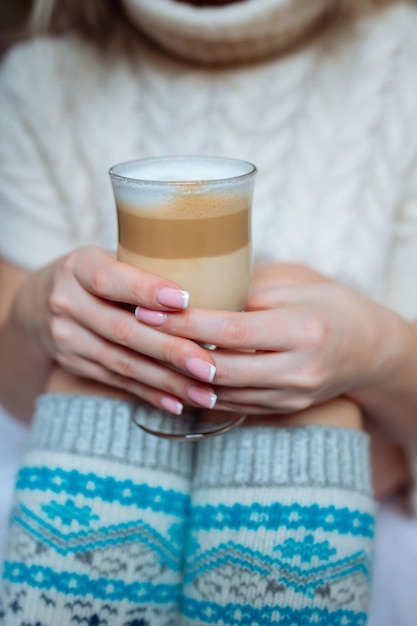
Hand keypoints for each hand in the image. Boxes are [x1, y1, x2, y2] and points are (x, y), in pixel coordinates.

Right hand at [14, 246, 217, 412]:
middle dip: (170, 350)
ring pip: (123, 363)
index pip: (110, 279)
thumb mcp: (110, 256)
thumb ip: (146, 266)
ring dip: (168, 381)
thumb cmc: (97, 274)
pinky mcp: (75, 365)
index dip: (146, 290)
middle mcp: (66, 303)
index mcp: (77, 267)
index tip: (185, 300)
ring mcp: (67, 338)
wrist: (41, 302)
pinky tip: (179, 403)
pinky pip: (118, 382)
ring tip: (206, 392)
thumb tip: (217, 279)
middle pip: (122, 330)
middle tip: (210, 365)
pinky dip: (151, 393)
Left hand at [136, 275, 387, 414]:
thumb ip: (249, 295)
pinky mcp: (283, 410)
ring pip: (222, 393)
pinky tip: (177, 375)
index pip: (232, 331)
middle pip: (221, 369)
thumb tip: (196, 295)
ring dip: (183, 376)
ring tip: (149, 354)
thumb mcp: (297, 288)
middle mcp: (298, 371)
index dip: (187, 323)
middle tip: (138, 333)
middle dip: (174, 353)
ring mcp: (291, 397)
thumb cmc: (331, 307)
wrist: (367, 349)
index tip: (150, 310)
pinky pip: (233, 404)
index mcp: (304, 332)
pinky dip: (203, 390)